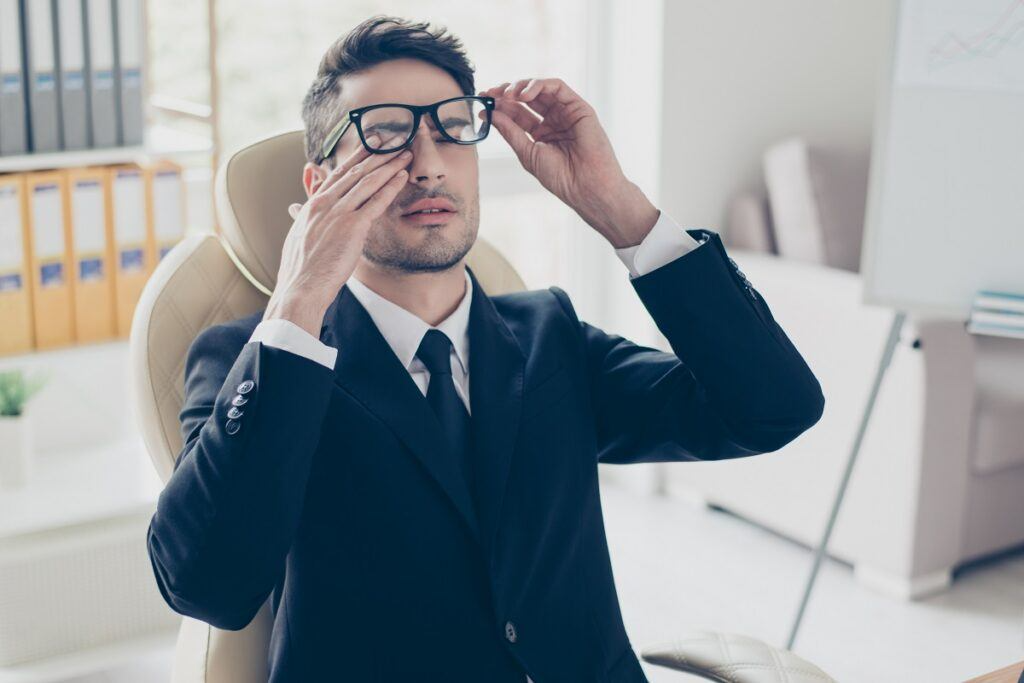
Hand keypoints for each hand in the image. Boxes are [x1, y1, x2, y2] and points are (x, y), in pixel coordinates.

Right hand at [266, 136, 412, 335]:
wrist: (300, 287)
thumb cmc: (301, 268)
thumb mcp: (298, 235)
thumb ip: (303, 217)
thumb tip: (298, 208)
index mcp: (313, 204)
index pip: (338, 172)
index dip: (358, 156)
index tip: (371, 143)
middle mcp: (325, 203)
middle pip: (356, 171)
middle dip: (377, 154)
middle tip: (394, 140)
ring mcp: (338, 213)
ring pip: (367, 182)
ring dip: (388, 165)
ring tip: (404, 154)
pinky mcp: (352, 227)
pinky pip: (375, 202)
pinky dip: (390, 187)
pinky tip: (401, 177)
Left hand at [480, 78, 658, 247]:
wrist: (586, 186)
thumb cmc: (560, 177)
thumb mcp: (527, 152)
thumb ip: (510, 131)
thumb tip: (490, 112)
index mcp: (540, 133)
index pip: (517, 112)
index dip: (499, 105)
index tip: (482, 101)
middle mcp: (553, 120)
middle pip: (526, 97)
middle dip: (507, 92)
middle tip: (491, 93)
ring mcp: (566, 112)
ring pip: (540, 88)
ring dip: (520, 86)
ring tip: (508, 94)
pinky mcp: (578, 107)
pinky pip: (557, 87)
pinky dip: (539, 85)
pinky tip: (524, 95)